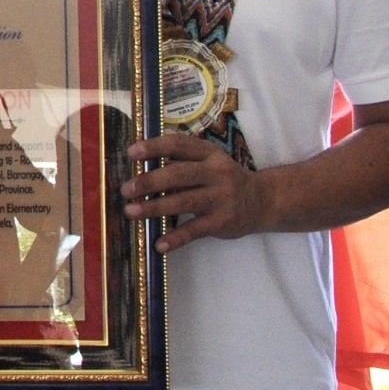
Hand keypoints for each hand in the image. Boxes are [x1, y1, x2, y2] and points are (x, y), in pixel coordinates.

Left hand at [121, 132, 270, 251]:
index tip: (132, 152)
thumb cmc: (225, 180)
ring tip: (131, 211)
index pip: (179, 145)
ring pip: (182, 202)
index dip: (155, 147)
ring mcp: (220, 198)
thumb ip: (183, 162)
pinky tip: (159, 244)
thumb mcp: (210, 162)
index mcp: (210, 154)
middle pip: (178, 175)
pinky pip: (193, 231)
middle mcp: (216, 173)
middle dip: (149, 181)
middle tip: (126, 189)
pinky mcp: (221, 222)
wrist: (261, 201)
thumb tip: (144, 167)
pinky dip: (175, 238)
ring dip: (153, 207)